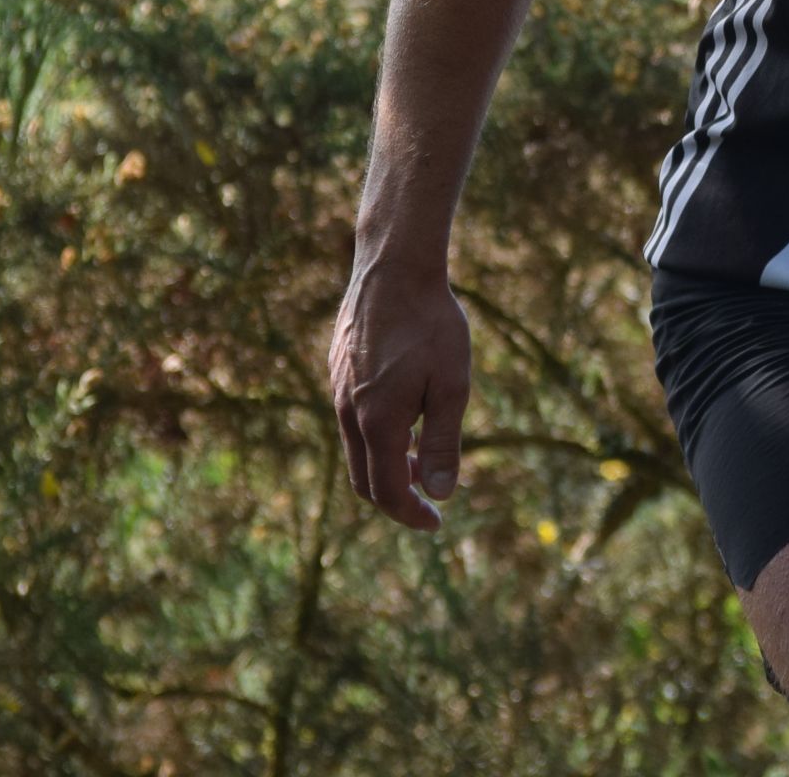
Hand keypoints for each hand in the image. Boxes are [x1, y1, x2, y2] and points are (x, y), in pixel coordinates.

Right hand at [328, 245, 471, 531]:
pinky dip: (375, 436)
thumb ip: (443, 443)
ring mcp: (337, 390)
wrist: (394, 266)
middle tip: (429, 500)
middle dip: (396, 498)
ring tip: (421, 457)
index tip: (437, 523)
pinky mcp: (336, 369)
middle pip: (364, 479)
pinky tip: (405, 415)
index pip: (386, 492)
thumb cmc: (431, 324)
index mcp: (377, 422)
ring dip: (386, 464)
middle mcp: (348, 412)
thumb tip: (439, 494)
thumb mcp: (452, 385)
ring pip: (355, 448)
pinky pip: (350, 419)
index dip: (411, 515)